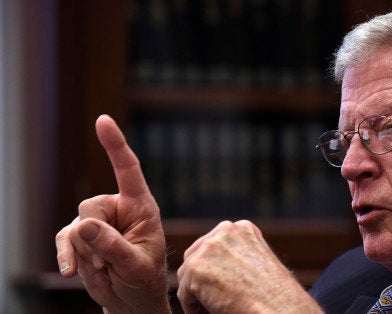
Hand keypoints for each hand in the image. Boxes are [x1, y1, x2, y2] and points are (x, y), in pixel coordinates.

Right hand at [55, 115, 169, 312]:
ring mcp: (97, 222)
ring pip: (76, 226)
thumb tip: (85, 225)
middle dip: (95, 237)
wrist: (131, 299)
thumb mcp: (135, 264)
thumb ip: (113, 245)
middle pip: (91, 206)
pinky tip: (72, 272)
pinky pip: (65, 240)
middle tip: (110, 262)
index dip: (115, 145)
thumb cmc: (143, 278)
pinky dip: (67, 257)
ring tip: (105, 269)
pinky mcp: (80, 237)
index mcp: (140, 206)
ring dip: (86, 253)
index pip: (128, 170)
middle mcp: (118, 208)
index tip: (102, 120)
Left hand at [176, 220, 322, 313]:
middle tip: (216, 300)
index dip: (215, 271)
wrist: (279, 308)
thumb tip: (213, 268)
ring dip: (197, 294)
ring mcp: (210, 247)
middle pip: (195, 255)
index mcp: (243, 228)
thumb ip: (236, 256)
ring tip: (216, 308)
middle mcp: (226, 230)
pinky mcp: (196, 267)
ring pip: (187, 275)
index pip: (213, 246)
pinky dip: (193, 308)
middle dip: (201, 279)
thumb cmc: (274, 296)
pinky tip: (213, 312)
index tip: (226, 289)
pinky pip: (184, 293)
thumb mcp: (258, 264)